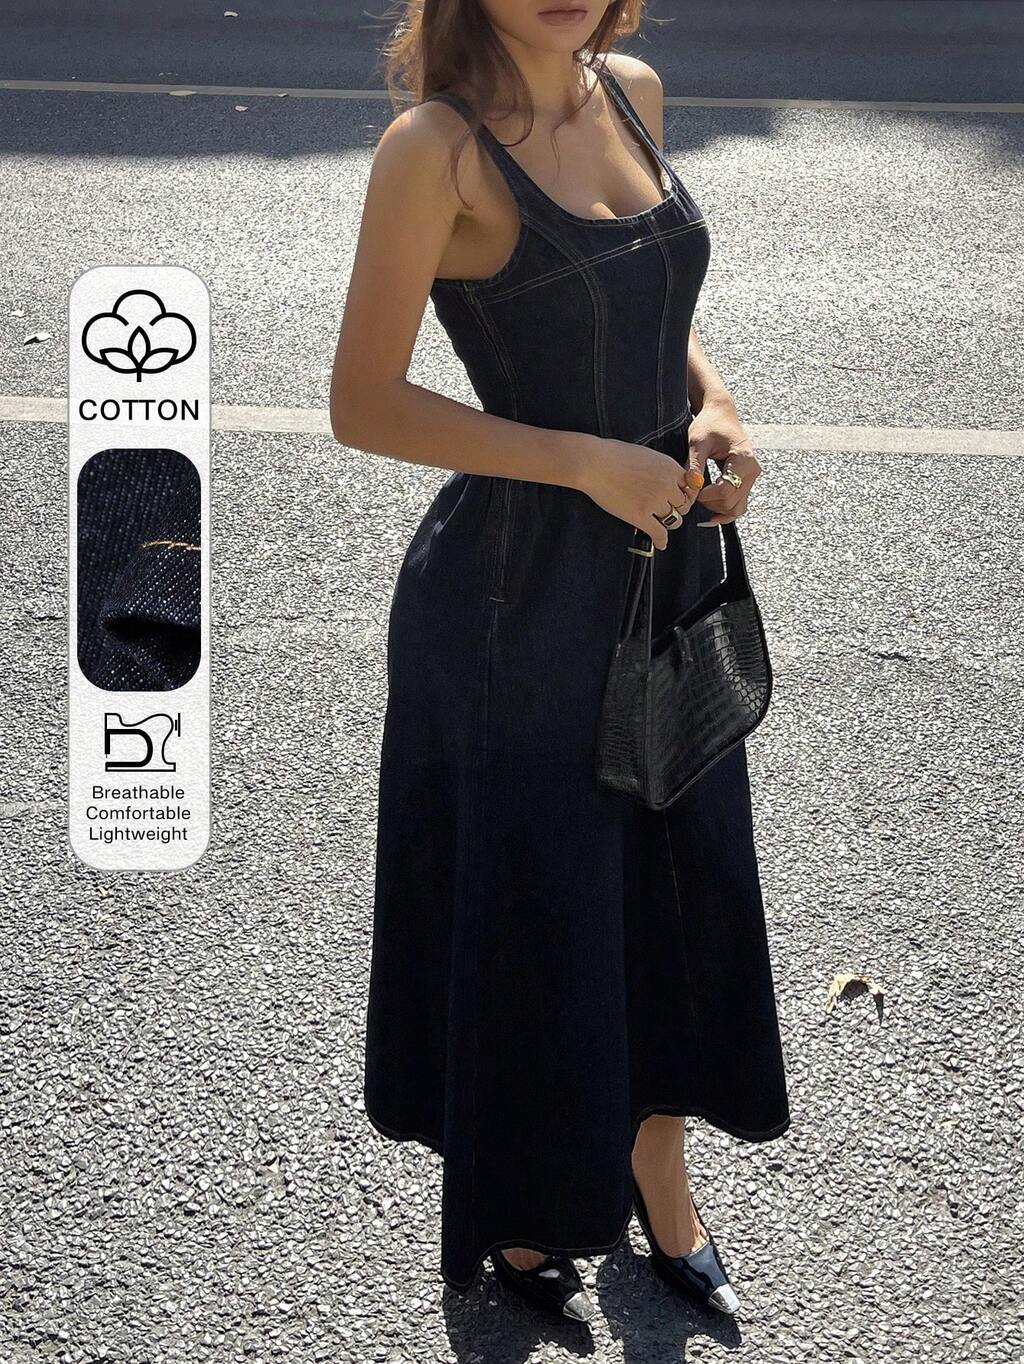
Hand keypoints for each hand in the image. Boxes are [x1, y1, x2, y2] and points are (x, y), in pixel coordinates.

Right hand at [578, 436, 707, 550]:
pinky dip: (661, 540)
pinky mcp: (640, 515)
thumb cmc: (613, 455)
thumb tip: (662, 478)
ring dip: (667, 523)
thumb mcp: (646, 454)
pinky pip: (659, 533)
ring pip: (673, 520)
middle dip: (676, 509)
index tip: (678, 499)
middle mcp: (666, 484)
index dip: (684, 494)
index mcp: (669, 467)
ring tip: (659, 523)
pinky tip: (660, 543)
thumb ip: (659, 468)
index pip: (690, 487)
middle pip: (683, 505)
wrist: (594, 463)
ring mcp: (654, 501)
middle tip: (667, 511)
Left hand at [688, 397, 762, 525]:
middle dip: (709, 503)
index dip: (705, 495)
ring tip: (701, 497)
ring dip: (717, 509)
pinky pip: (739, 504)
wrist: (721, 413)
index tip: (691, 489)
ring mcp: (751, 477)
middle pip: (731, 502)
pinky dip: (726, 511)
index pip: (725, 490)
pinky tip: (711, 514)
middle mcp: (752, 470)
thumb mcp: (697, 442)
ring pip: (737, 507)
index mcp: (743, 459)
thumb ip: (695, 464)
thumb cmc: (709, 423)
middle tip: (693, 491)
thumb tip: (691, 487)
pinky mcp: (746, 481)